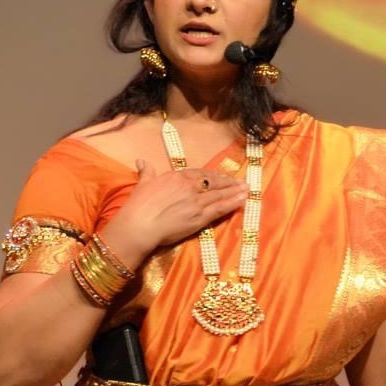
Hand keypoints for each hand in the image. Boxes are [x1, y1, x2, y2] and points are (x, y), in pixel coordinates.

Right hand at [104, 157, 247, 265]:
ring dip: (235, 191)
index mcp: (176, 177)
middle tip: (241, 182)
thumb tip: (141, 160)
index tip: (220, 176)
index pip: (198, 173)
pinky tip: (242, 200)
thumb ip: (146, 172)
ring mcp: (197, 201)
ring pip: (220, 194)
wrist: (139, 224)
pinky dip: (233, 203)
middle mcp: (189, 187)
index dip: (212, 175)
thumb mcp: (142, 184)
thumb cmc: (138, 206)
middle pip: (213, 182)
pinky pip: (220, 208)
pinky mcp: (201, 217)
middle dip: (228, 182)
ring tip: (247, 189)